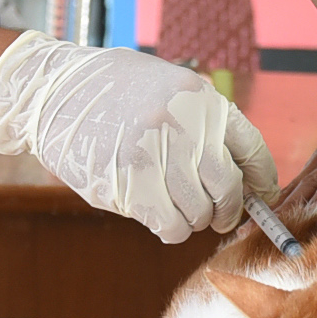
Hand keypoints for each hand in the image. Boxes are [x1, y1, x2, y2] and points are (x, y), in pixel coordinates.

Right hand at [0, 32, 274, 241]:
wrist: (54, 90)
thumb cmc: (116, 91)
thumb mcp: (170, 87)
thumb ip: (204, 124)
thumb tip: (242, 177)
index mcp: (200, 99)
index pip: (251, 149)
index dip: (262, 181)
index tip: (262, 196)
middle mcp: (184, 126)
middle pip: (228, 189)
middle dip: (227, 210)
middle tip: (218, 216)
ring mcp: (155, 156)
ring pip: (198, 213)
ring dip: (194, 220)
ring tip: (180, 211)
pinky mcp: (127, 185)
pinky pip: (168, 225)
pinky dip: (170, 230)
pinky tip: (160, 218)